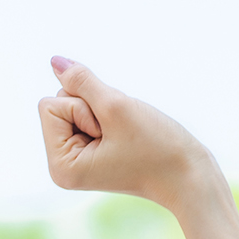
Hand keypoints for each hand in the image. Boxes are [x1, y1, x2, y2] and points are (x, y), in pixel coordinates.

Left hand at [37, 57, 213, 209]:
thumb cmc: (157, 149)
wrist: (190, 177)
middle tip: (123, 136)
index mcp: (61, 167)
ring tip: (127, 136)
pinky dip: (109, 114)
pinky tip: (126, 135)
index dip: (84, 108)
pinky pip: (88, 110)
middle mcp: (63, 166)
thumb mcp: (115, 107)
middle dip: (93, 109)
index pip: (48, 105)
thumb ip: (81, 80)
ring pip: (74, 103)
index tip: (112, 135)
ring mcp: (77, 159)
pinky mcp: (92, 151)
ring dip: (105, 110)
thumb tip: (54, 61)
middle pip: (58, 103)